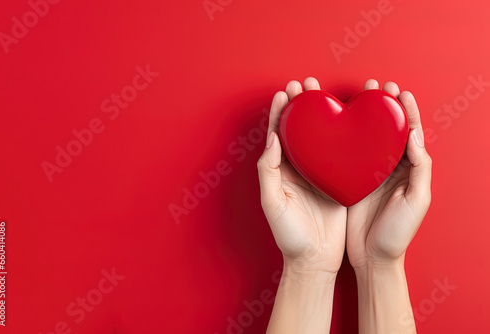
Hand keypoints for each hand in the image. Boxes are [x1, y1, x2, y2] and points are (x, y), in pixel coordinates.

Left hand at [257, 77, 346, 274]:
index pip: (278, 133)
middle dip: (303, 104)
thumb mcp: (273, 204)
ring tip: (333, 93)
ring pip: (323, 137)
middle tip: (308, 83)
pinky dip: (347, 136)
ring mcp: (321, 174)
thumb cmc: (290, 236)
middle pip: (301, 129)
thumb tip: (273, 138)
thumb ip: (268, 171)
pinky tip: (355, 122)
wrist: (315, 260)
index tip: (286, 90)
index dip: (280, 111)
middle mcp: (301, 169)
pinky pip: (343, 154)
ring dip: (327, 114)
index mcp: (281, 171)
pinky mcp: (340, 182)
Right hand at [347, 79, 432, 269]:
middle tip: (374, 86)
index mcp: (408, 169)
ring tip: (353, 95)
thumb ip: (420, 168)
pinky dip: (340, 137)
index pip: (409, 132)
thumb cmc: (397, 233)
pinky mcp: (347, 180)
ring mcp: (366, 173)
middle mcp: (387, 167)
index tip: (398, 91)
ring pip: (363, 137)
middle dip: (381, 105)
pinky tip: (333, 124)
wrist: (371, 257)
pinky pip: (344, 154)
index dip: (405, 110)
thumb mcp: (417, 201)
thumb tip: (415, 135)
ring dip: (359, 115)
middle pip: (384, 129)